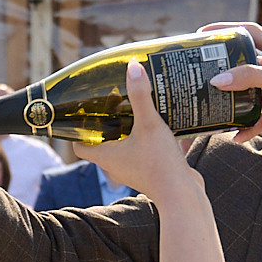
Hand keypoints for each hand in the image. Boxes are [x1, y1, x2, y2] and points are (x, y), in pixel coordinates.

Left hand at [93, 62, 205, 204]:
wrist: (183, 195)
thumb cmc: (159, 163)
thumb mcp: (149, 124)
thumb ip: (140, 96)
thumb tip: (133, 66)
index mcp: (106, 157)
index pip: (80, 146)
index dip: (78, 131)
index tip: (84, 113)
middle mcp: (115, 166)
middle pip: (102, 144)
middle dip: (106, 125)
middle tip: (112, 104)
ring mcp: (133, 171)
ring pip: (123, 148)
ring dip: (127, 132)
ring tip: (134, 110)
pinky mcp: (150, 173)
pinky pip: (143, 153)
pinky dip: (145, 140)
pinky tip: (158, 124)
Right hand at [198, 21, 261, 146]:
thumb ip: (250, 77)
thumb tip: (218, 80)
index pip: (249, 32)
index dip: (227, 30)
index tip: (204, 33)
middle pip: (245, 64)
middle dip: (225, 69)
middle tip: (203, 73)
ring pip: (250, 93)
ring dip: (234, 101)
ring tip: (214, 105)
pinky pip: (259, 118)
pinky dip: (248, 126)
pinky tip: (235, 135)